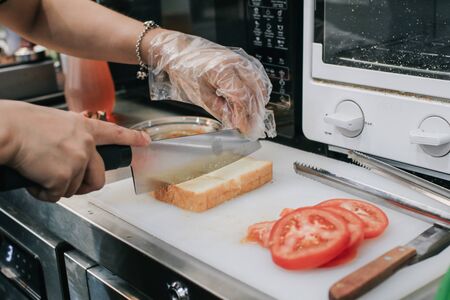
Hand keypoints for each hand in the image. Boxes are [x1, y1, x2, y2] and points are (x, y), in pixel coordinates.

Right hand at [0, 101, 149, 201]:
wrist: (4, 129)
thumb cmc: (19, 124)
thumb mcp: (53, 122)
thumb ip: (69, 136)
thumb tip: (67, 152)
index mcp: (82, 127)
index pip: (114, 132)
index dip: (131, 138)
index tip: (145, 141)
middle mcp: (85, 143)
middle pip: (98, 177)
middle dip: (84, 186)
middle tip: (67, 185)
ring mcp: (77, 160)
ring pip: (73, 188)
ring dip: (56, 187)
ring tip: (39, 172)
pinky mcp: (64, 177)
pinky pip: (56, 196)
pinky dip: (43, 193)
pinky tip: (33, 179)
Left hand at [146, 31, 275, 139]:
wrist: (181, 52)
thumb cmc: (186, 70)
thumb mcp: (200, 96)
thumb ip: (220, 110)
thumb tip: (235, 123)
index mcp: (223, 71)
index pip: (242, 98)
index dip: (246, 117)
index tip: (246, 130)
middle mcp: (236, 63)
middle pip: (254, 93)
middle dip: (254, 114)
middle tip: (251, 129)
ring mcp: (241, 60)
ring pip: (260, 85)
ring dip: (257, 104)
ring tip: (250, 118)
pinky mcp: (242, 60)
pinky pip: (258, 78)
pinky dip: (257, 92)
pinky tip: (251, 103)